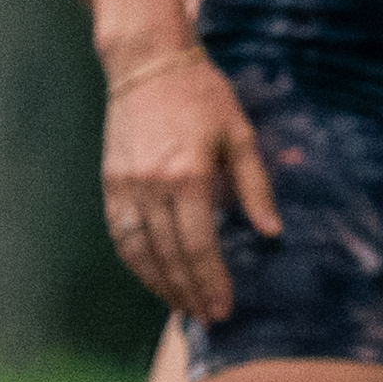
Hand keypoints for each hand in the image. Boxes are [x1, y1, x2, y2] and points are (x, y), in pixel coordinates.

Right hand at [97, 46, 272, 330]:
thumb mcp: (240, 135)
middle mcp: (152, 185)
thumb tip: (272, 232)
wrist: (147, 63)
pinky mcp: (110, 182)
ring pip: (140, 251)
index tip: (223, 308)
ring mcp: (126, 185)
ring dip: (161, 285)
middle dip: (189, 292)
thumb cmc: (202, 95)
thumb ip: (255, 187)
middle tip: (207, 317)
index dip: (211, 282)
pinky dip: (136, 262)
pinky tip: (153, 277)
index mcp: (189, 175)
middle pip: (170, 256)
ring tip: (182, 306)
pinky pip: (120, 234)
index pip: (199, 245)